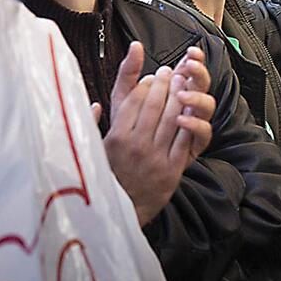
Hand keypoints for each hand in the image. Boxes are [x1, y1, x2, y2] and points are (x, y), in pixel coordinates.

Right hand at [103, 42, 215, 224]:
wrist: (125, 208)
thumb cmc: (108, 175)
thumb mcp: (94, 148)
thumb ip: (92, 124)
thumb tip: (95, 103)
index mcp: (116, 138)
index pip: (134, 100)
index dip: (145, 84)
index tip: (150, 77)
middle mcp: (136, 145)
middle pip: (155, 104)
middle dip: (164, 83)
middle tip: (168, 72)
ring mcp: (156, 157)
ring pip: (172, 117)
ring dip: (178, 96)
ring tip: (180, 83)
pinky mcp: (172, 168)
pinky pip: (184, 137)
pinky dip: (188, 119)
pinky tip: (188, 108)